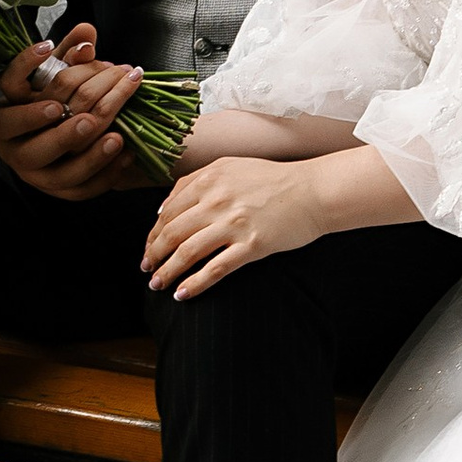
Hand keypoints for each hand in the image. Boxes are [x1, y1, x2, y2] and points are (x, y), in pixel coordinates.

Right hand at [0, 25, 146, 203]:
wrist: (65, 144)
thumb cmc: (58, 102)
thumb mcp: (60, 76)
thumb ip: (71, 54)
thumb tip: (87, 33)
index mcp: (8, 113)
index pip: (9, 88)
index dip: (26, 67)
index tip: (51, 48)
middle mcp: (15, 146)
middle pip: (34, 145)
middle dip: (62, 131)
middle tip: (89, 118)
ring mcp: (36, 173)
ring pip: (59, 173)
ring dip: (90, 156)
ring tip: (117, 136)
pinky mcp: (61, 191)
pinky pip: (82, 189)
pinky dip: (106, 173)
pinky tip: (126, 153)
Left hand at [142, 152, 328, 297]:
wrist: (314, 191)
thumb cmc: (274, 180)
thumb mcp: (231, 168)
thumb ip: (195, 182)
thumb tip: (163, 210)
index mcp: (210, 178)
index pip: (169, 211)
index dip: (153, 234)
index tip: (148, 248)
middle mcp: (218, 199)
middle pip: (172, 232)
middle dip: (154, 255)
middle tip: (147, 269)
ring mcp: (235, 223)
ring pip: (188, 252)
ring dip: (168, 271)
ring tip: (158, 284)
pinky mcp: (253, 245)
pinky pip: (215, 269)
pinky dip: (195, 284)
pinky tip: (183, 294)